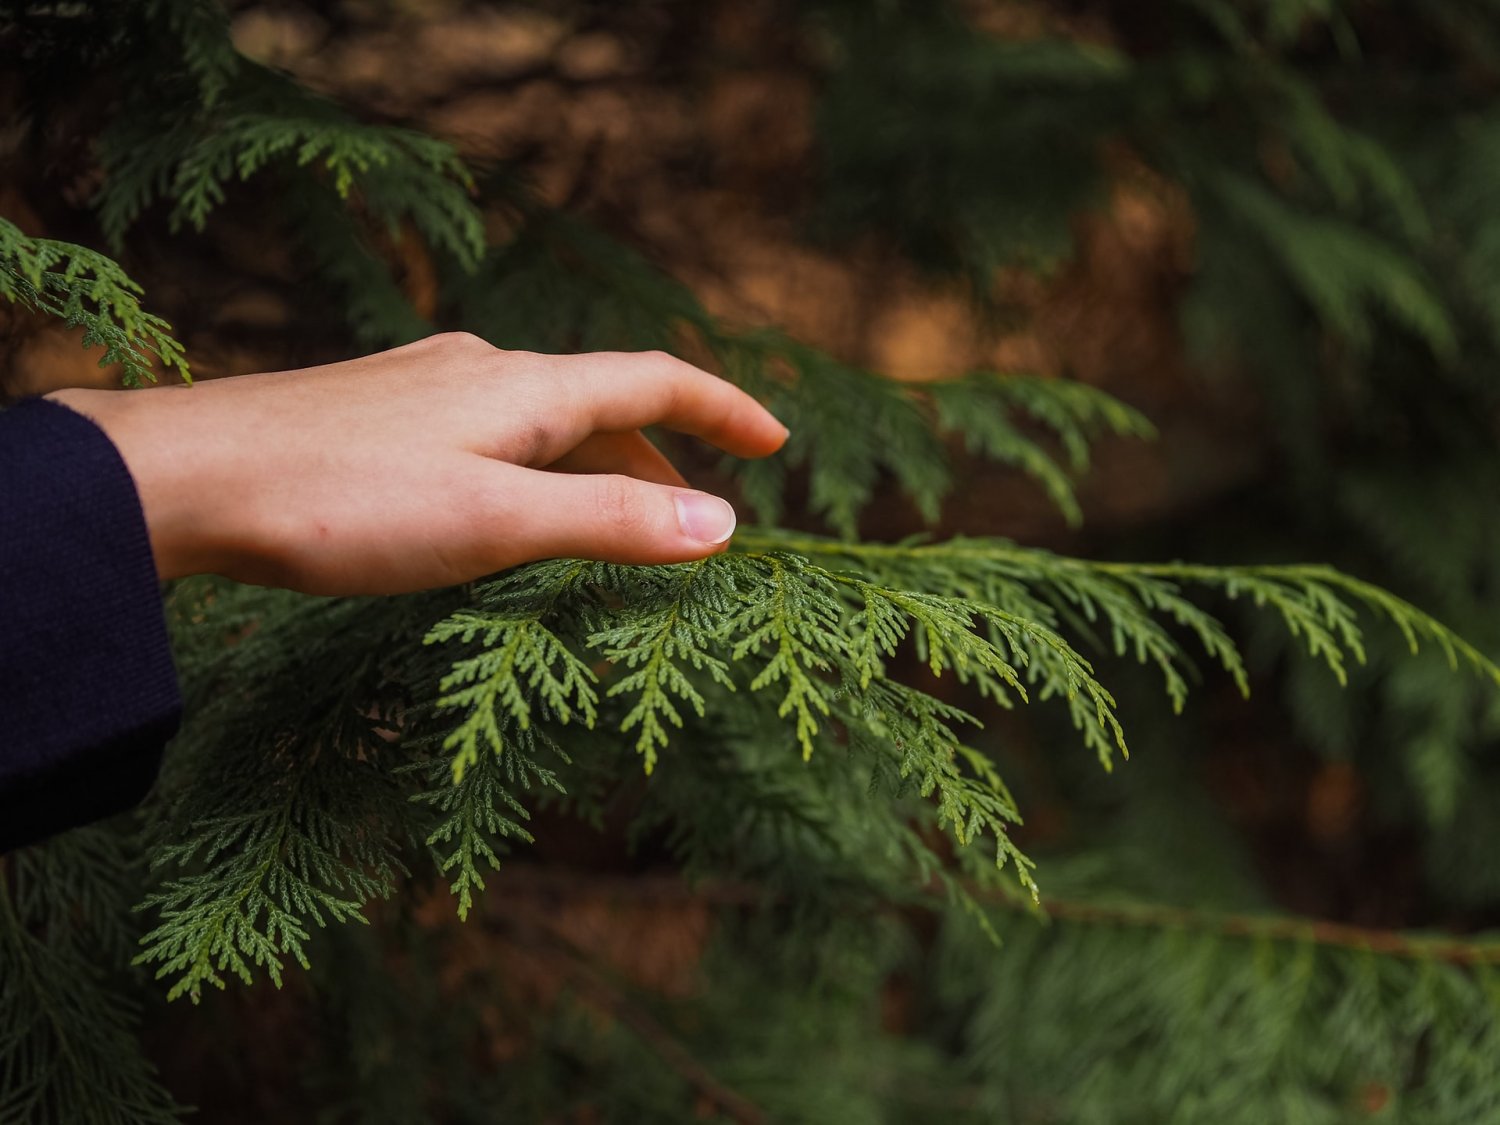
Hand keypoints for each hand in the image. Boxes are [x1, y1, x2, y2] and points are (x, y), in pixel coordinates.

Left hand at [46, 333, 787, 594]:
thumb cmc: (343, 503)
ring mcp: (426, 389)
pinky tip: (504, 507)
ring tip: (614, 521)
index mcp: (527, 388)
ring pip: (542, 419)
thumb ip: (612, 522)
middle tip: (699, 513)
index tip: (778, 442)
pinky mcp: (381, 415)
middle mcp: (483, 372)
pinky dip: (534, 468)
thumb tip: (723, 525)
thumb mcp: (498, 523)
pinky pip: (490, 432)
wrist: (189, 479)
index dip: (725, 408)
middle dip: (663, 453)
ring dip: (595, 465)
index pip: (657, 378)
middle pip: (603, 401)